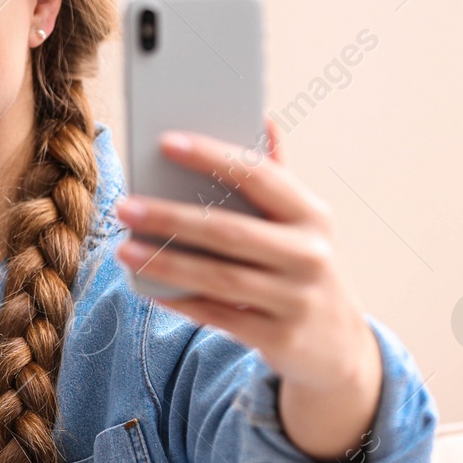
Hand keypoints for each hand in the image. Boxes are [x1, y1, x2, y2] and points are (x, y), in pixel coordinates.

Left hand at [114, 118, 383, 460]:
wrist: (338, 345)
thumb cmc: (302, 265)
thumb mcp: (302, 222)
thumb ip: (278, 175)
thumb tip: (262, 117)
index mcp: (312, 215)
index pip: (259, 175)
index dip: (212, 156)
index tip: (165, 140)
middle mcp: (310, 255)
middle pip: (229, 230)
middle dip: (171, 217)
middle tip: (124, 205)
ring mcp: (296, 300)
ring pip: (219, 277)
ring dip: (166, 262)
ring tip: (124, 248)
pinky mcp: (279, 338)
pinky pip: (219, 315)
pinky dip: (181, 300)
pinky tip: (148, 287)